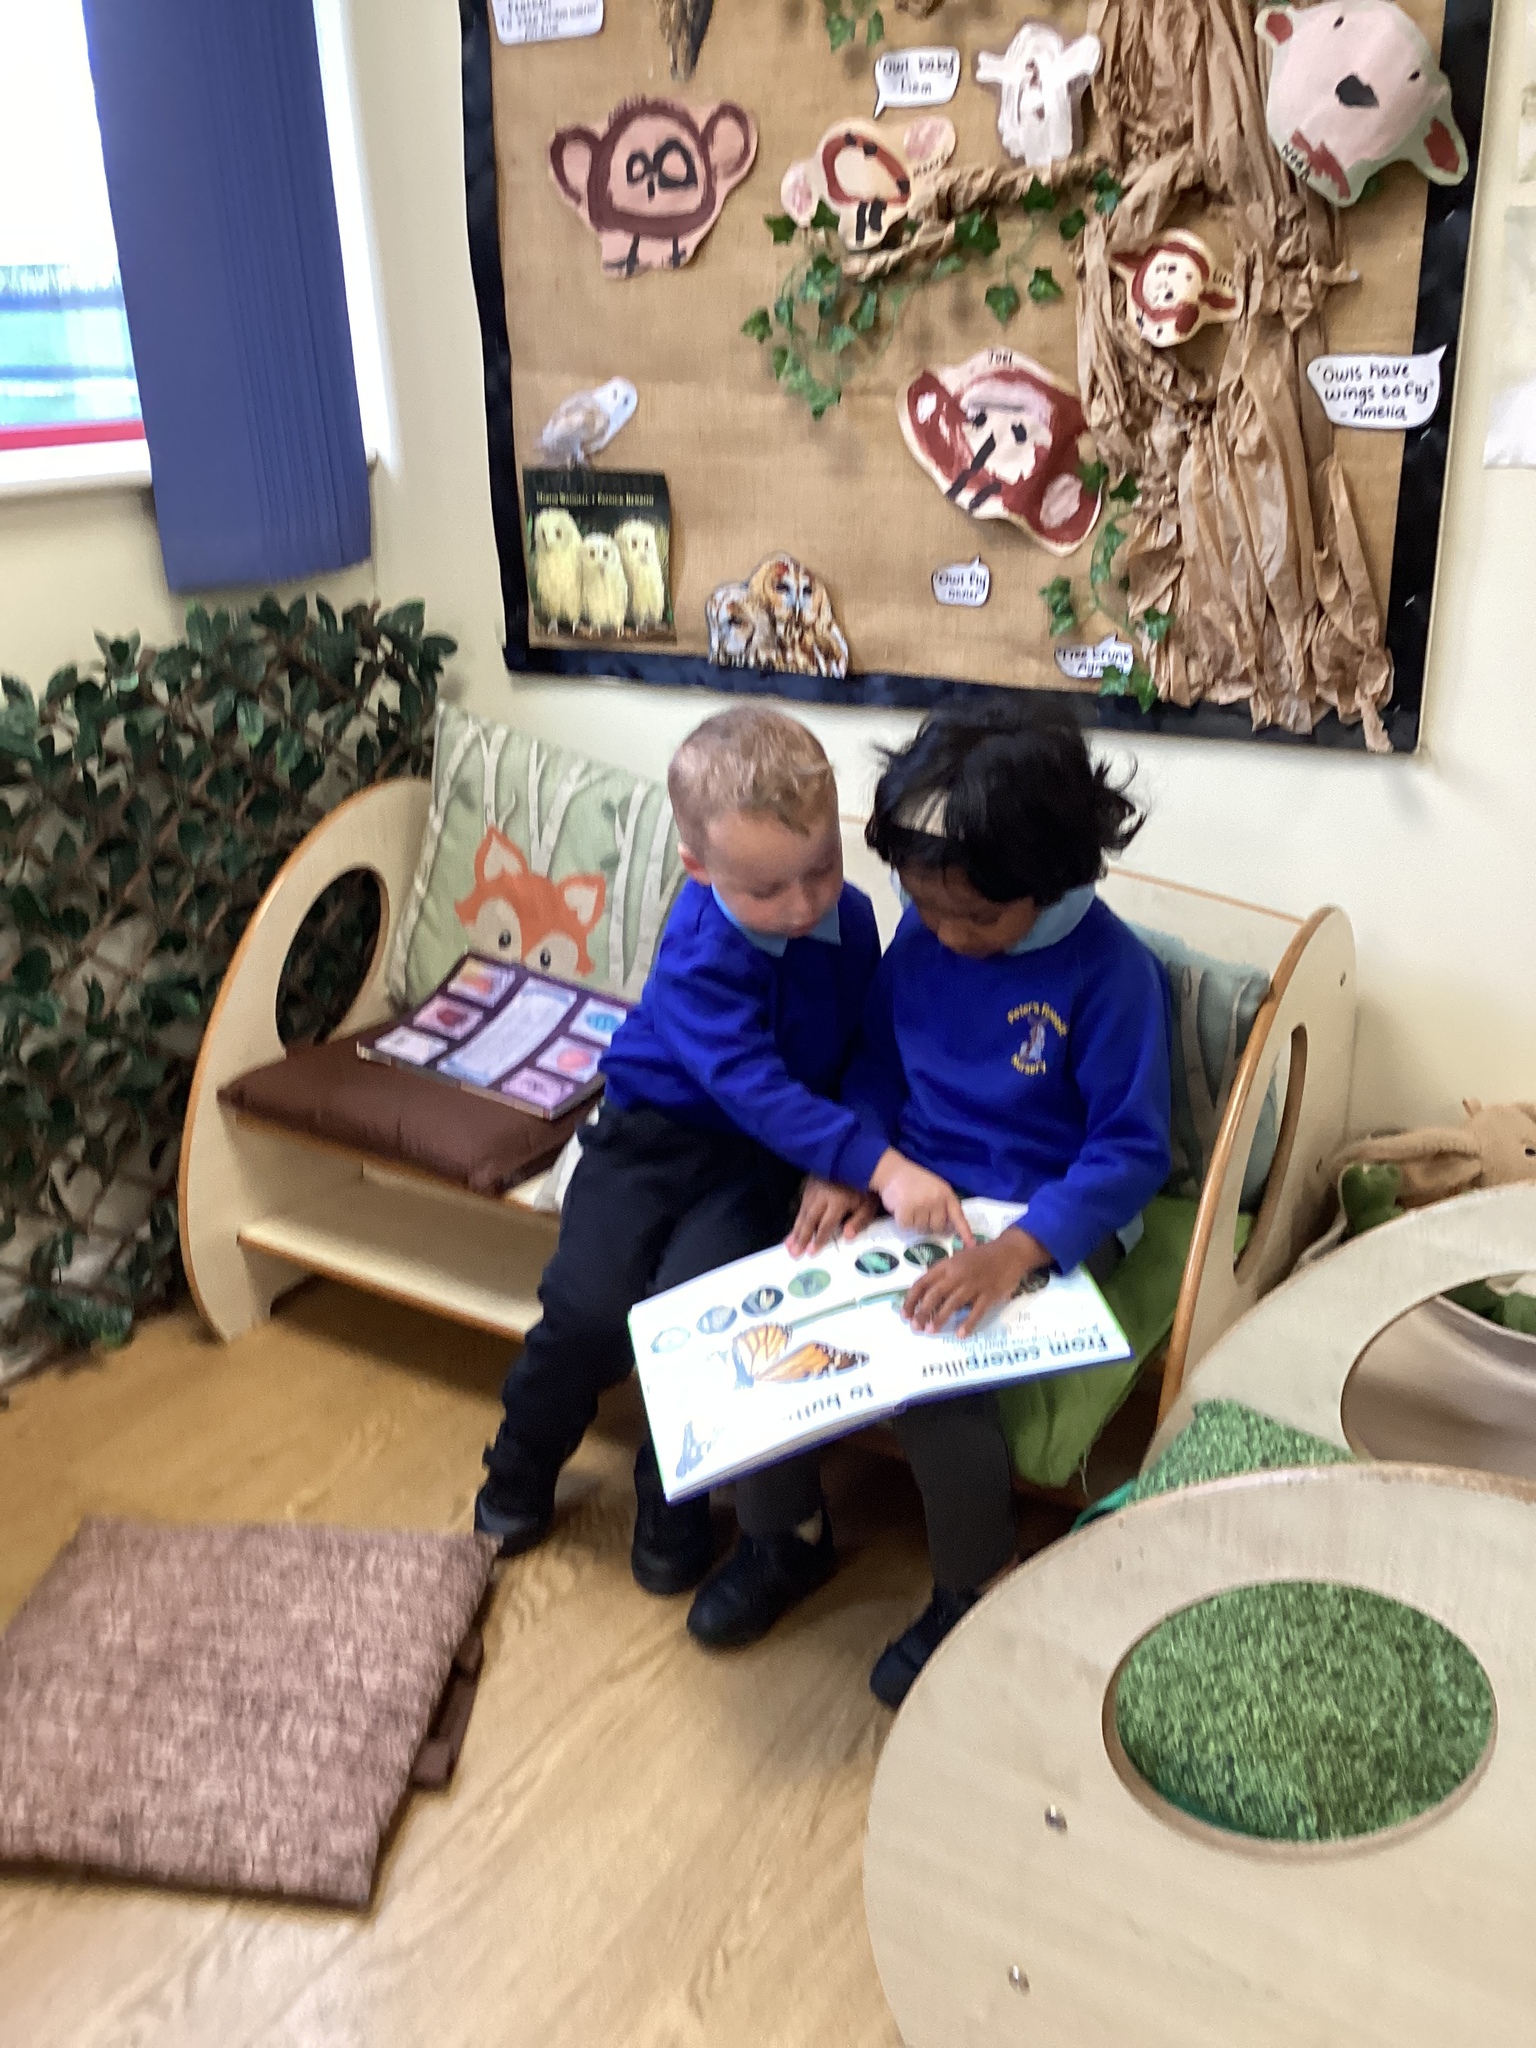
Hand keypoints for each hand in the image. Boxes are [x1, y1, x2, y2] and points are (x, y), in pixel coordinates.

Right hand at [787, 1178, 881, 1255]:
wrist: (857, 1161)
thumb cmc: (865, 1188)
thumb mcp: (868, 1205)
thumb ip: (859, 1222)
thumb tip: (847, 1237)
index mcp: (837, 1201)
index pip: (826, 1224)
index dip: (819, 1239)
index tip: (811, 1252)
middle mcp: (822, 1195)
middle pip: (809, 1219)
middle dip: (801, 1237)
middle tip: (793, 1253)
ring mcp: (813, 1189)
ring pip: (802, 1213)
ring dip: (795, 1230)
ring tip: (789, 1245)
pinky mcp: (809, 1185)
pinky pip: (801, 1205)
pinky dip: (797, 1219)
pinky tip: (793, 1230)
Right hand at [870, 1150, 974, 1244]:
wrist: (893, 1170)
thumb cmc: (915, 1181)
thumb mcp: (935, 1188)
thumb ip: (943, 1205)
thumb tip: (948, 1229)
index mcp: (946, 1194)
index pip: (958, 1216)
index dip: (965, 1232)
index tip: (971, 1245)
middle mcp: (936, 1199)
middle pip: (937, 1227)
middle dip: (928, 1223)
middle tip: (919, 1211)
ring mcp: (921, 1204)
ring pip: (921, 1229)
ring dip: (914, 1222)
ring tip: (909, 1207)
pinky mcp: (906, 1209)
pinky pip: (906, 1227)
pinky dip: (902, 1221)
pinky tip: (900, 1209)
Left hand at [903, 1229, 1051, 1337]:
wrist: (1009, 1252)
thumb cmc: (981, 1257)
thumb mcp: (957, 1259)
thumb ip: (943, 1274)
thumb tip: (925, 1294)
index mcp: (947, 1265)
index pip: (922, 1282)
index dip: (911, 1299)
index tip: (905, 1314)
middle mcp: (957, 1274)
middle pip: (934, 1295)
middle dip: (922, 1312)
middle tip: (915, 1327)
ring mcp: (973, 1285)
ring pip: (952, 1304)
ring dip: (940, 1318)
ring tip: (930, 1331)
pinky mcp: (989, 1294)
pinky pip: (976, 1312)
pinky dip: (968, 1324)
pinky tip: (960, 1334)